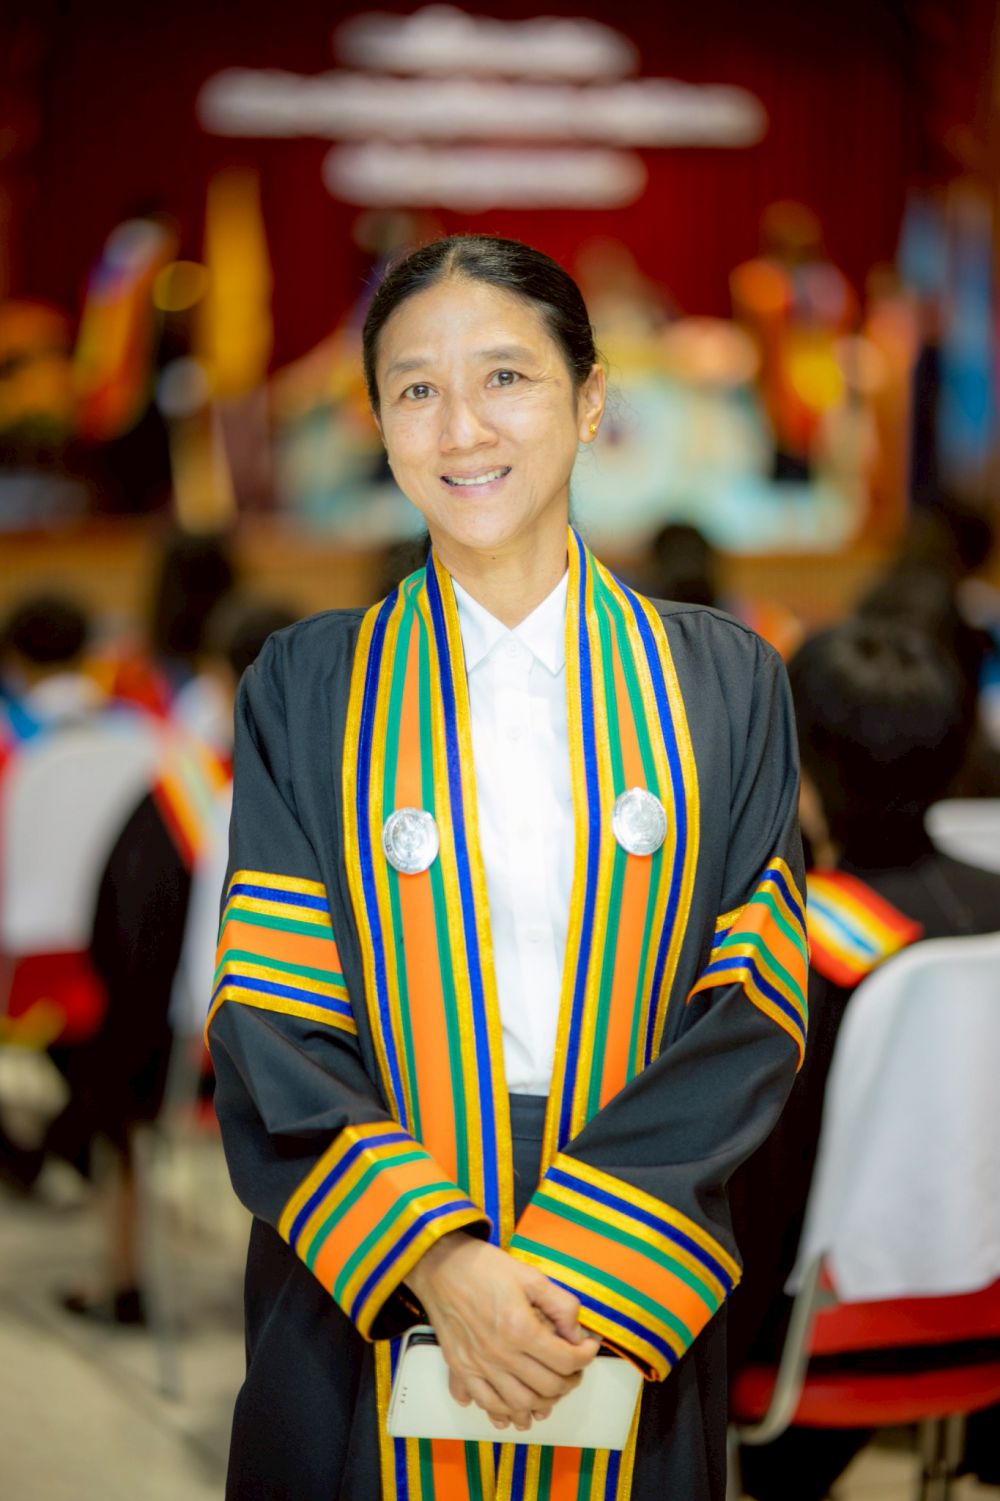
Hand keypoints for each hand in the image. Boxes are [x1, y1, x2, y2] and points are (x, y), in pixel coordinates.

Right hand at [406, 1231, 599, 1431]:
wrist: (441, 1265)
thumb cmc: (485, 1267)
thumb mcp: (531, 1276)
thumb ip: (561, 1305)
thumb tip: (577, 1335)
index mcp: (520, 1329)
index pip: (565, 1361)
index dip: (585, 1357)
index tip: (589, 1348)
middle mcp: (500, 1354)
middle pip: (547, 1388)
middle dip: (569, 1382)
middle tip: (574, 1370)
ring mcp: (478, 1365)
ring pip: (519, 1405)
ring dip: (541, 1405)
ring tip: (550, 1392)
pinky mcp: (460, 1368)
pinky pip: (485, 1404)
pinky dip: (503, 1413)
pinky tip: (513, 1407)